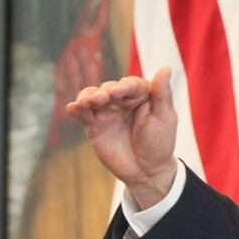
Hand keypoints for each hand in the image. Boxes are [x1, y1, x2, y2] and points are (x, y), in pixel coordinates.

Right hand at [66, 67, 177, 208]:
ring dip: (88, 96)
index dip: (124, 86)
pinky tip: (72, 108)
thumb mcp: (165, 118)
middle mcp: (122, 100)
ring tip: (86, 102)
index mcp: (141, 95)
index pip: (131, 84)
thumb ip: (163, 94)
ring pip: (93, 97)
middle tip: (103, 98)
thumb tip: (166, 67)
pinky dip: (76, 109)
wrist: (146, 171)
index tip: (118, 91)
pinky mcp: (94, 125)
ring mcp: (107, 112)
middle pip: (109, 88)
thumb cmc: (159, 143)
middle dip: (104, 92)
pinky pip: (83, 114)